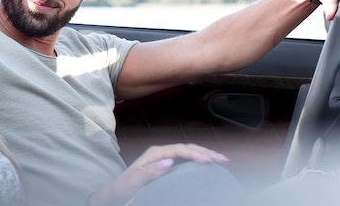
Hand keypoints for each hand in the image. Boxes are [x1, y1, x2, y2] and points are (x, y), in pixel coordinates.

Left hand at [88, 143, 228, 205]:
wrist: (115, 192)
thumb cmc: (124, 187)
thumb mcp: (134, 181)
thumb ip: (150, 171)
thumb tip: (170, 161)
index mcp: (154, 154)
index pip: (178, 149)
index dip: (194, 154)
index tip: (208, 161)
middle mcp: (160, 152)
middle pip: (186, 147)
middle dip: (205, 151)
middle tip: (223, 159)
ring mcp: (163, 157)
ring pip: (187, 151)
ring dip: (204, 153)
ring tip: (221, 160)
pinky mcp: (165, 163)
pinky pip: (185, 158)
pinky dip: (198, 159)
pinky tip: (207, 164)